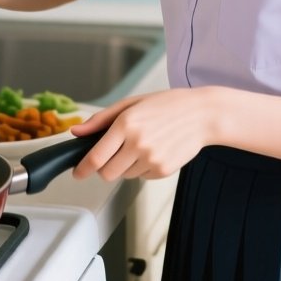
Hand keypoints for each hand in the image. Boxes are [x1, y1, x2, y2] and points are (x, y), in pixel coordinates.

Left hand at [68, 88, 221, 181]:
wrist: (203, 115)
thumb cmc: (169, 105)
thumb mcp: (132, 103)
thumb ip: (101, 120)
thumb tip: (77, 132)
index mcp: (126, 124)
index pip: (96, 157)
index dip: (82, 169)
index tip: (77, 173)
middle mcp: (137, 143)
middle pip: (107, 173)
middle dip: (105, 168)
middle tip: (114, 155)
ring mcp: (151, 159)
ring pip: (124, 176)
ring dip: (126, 166)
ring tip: (143, 145)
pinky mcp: (162, 171)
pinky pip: (142, 177)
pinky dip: (143, 168)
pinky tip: (155, 150)